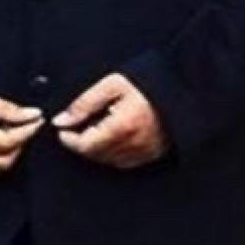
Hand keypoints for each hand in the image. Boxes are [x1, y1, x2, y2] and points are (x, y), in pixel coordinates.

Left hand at [53, 74, 168, 168]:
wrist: (183, 86)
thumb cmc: (148, 82)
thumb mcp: (112, 85)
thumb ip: (85, 104)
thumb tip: (61, 120)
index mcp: (121, 127)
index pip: (85, 145)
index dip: (69, 140)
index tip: (62, 130)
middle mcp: (133, 144)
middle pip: (95, 155)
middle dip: (81, 144)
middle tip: (75, 128)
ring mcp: (145, 152)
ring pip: (109, 161)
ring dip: (96, 150)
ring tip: (94, 131)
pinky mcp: (153, 154)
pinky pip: (125, 162)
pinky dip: (112, 154)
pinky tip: (111, 139)